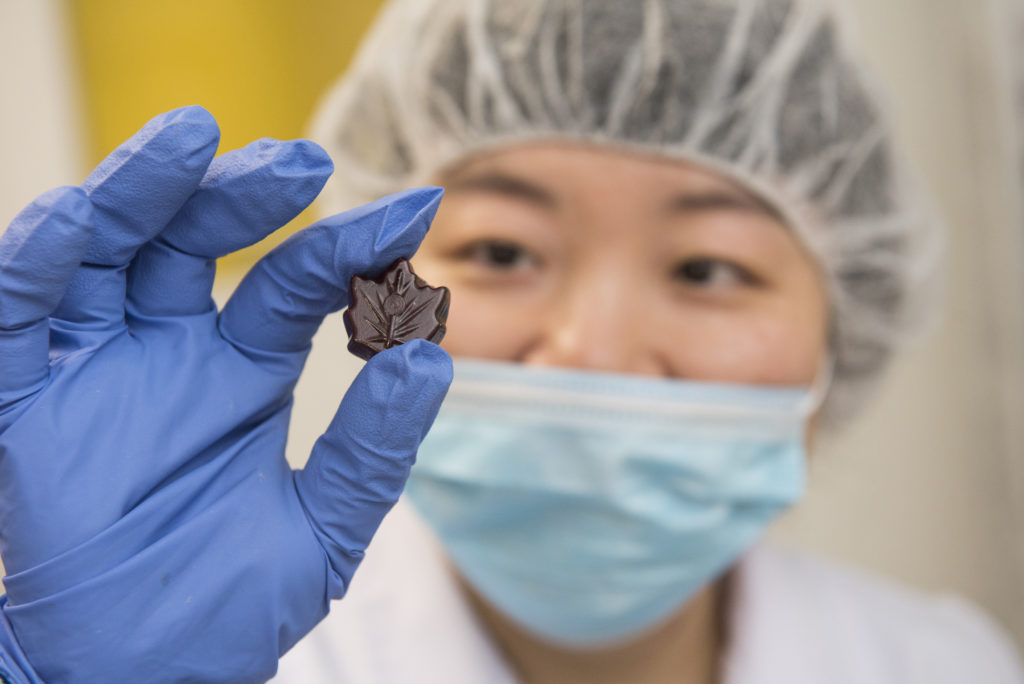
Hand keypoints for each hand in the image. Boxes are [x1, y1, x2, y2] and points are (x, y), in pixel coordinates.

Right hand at [0, 106, 450, 682]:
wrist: (155, 673)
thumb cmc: (232, 600)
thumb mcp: (325, 524)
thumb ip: (373, 446)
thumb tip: (430, 357)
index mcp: (240, 368)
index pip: (291, 280)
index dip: (350, 244)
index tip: (418, 211)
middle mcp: (167, 352)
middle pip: (192, 242)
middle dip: (241, 195)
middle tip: (300, 161)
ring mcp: (95, 372)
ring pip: (103, 254)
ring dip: (140, 194)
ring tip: (192, 142)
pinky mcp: (24, 412)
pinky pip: (14, 325)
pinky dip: (32, 271)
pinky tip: (70, 224)